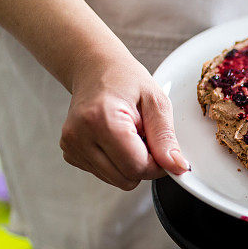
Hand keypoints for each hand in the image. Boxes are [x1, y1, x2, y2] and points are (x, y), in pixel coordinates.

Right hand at [60, 54, 189, 190]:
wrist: (95, 68)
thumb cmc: (125, 80)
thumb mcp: (156, 102)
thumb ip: (166, 138)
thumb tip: (177, 167)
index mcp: (101, 120)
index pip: (137, 167)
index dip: (158, 165)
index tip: (163, 150)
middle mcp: (79, 135)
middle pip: (126, 179)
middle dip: (144, 165)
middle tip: (145, 137)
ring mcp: (71, 146)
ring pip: (116, 180)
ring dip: (130, 164)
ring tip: (129, 135)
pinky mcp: (70, 153)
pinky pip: (105, 174)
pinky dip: (117, 162)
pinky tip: (115, 139)